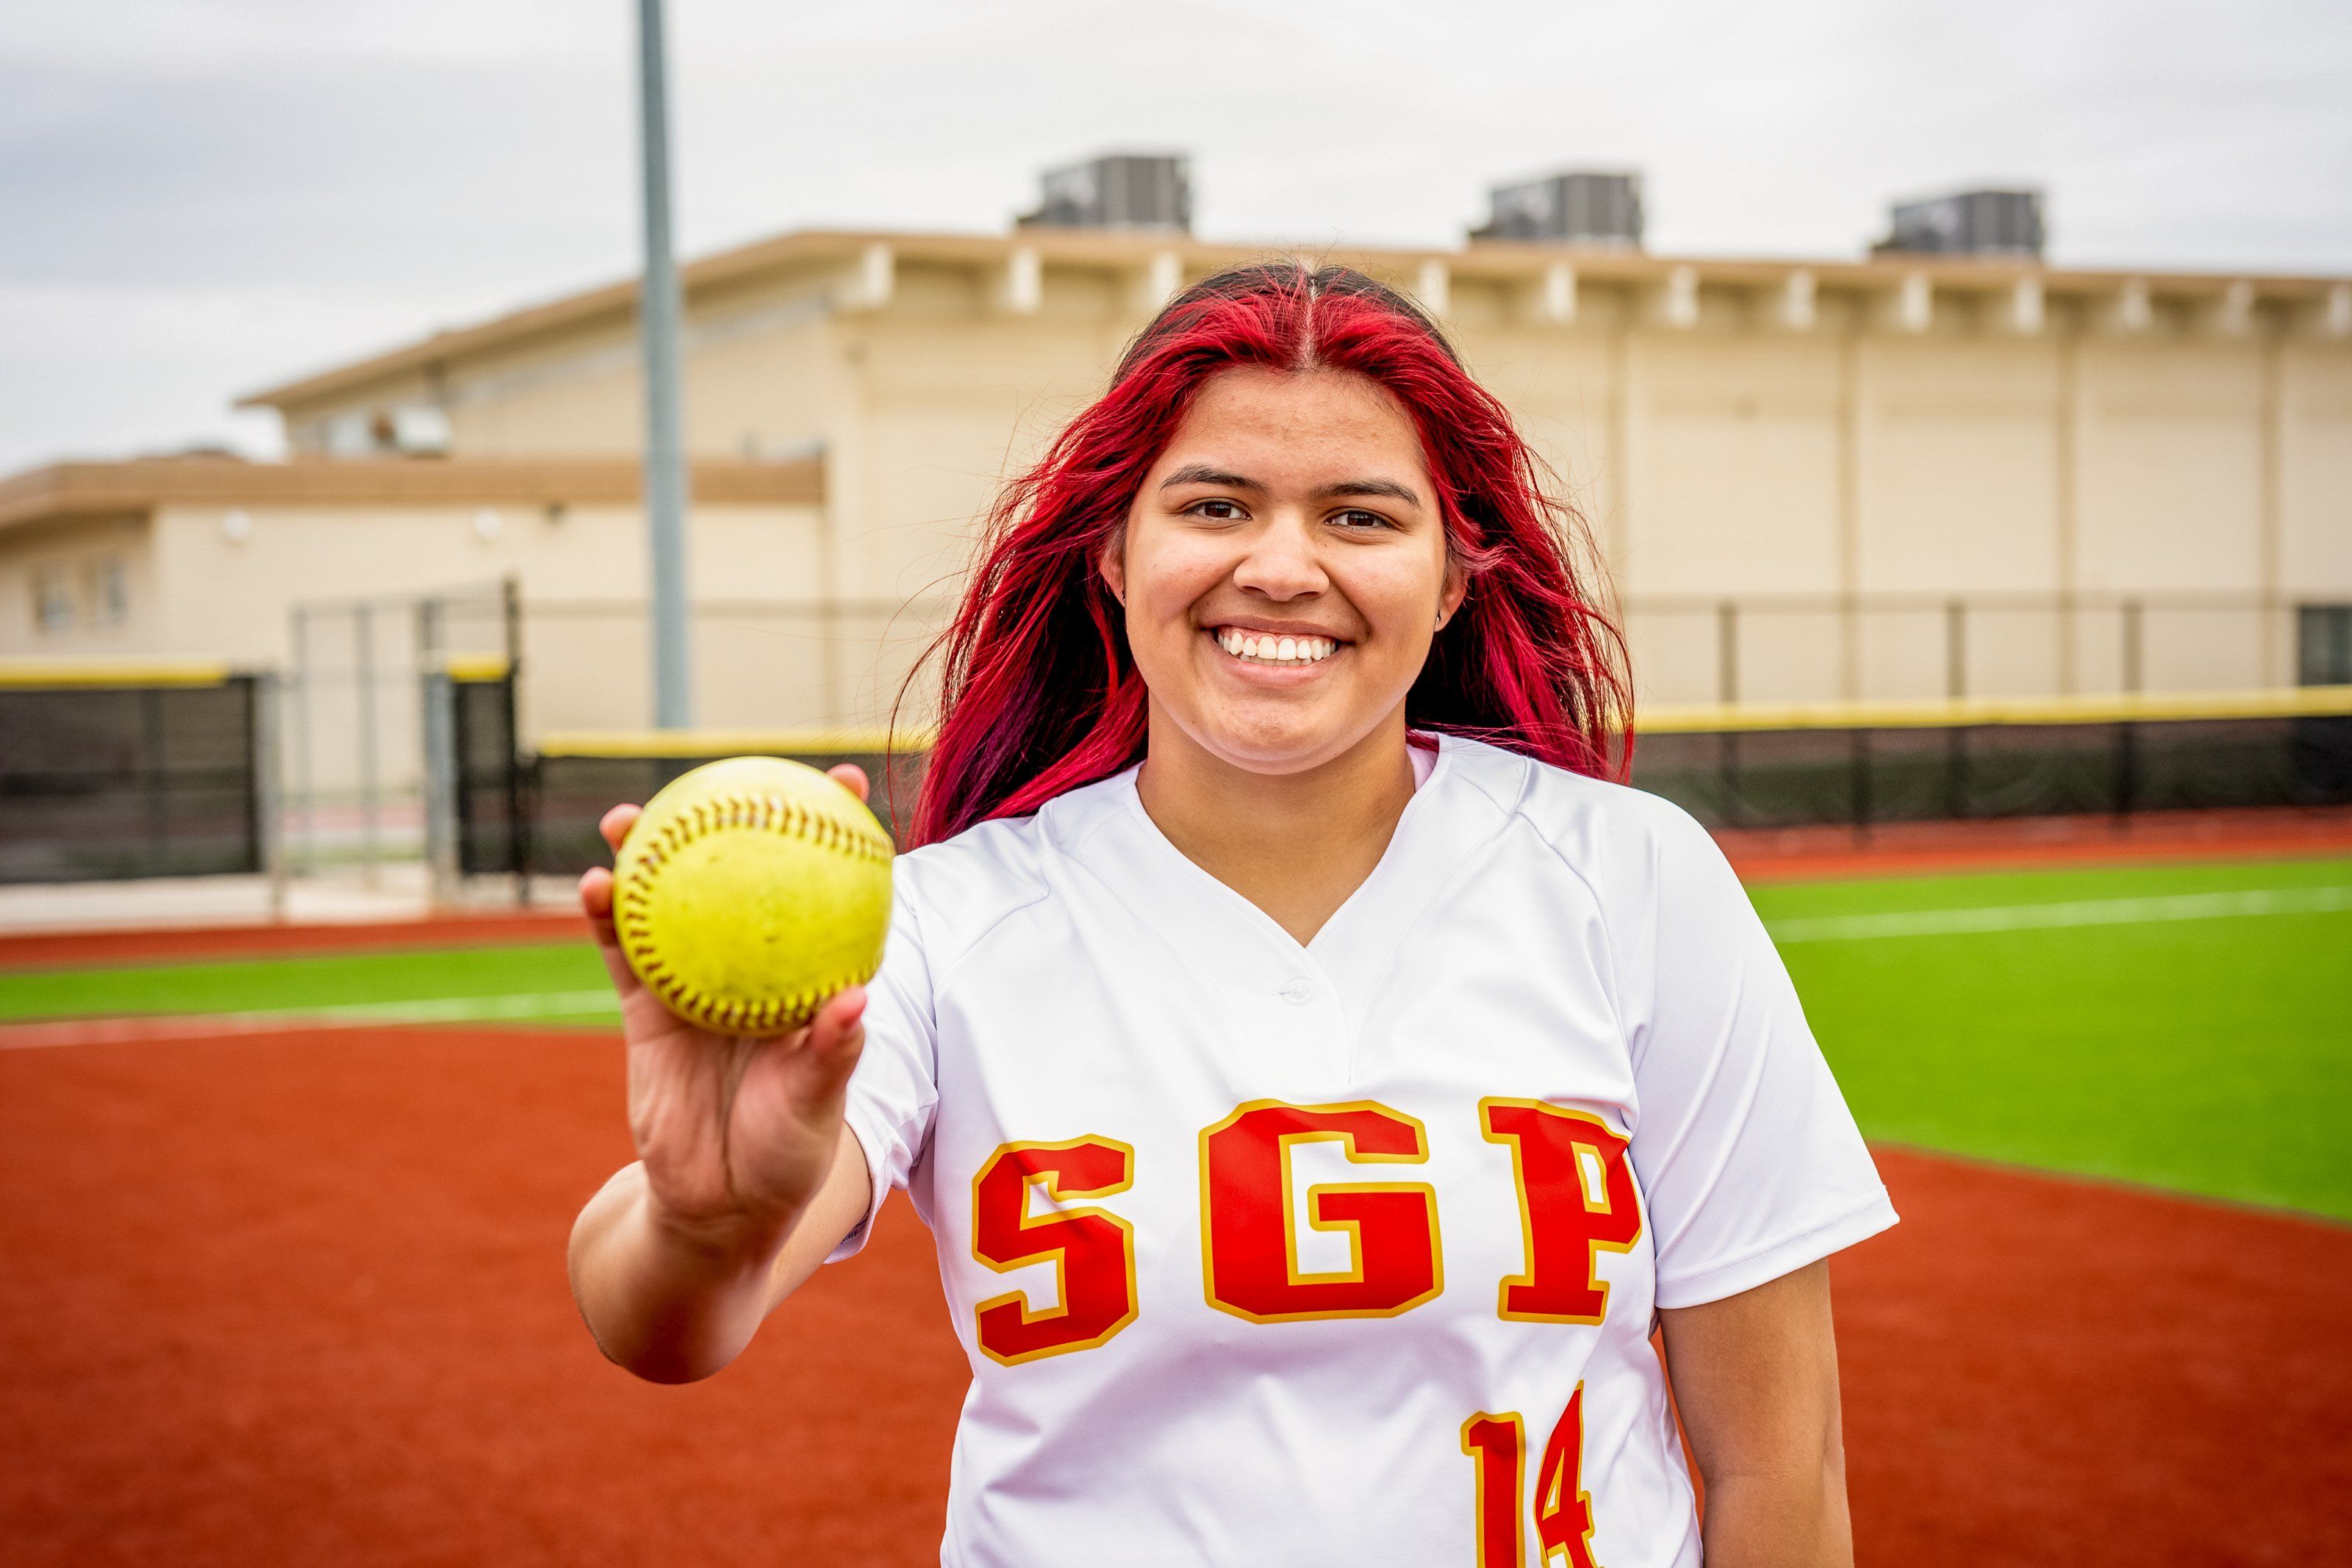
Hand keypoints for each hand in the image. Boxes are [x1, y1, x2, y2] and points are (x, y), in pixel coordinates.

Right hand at [577, 764, 873, 1248]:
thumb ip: (830, 1055)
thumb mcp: (814, 1109)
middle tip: (727, 771)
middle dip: (732, 821)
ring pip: (673, 905)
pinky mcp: (647, 1012)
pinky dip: (607, 919)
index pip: (835, 893)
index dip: (842, 835)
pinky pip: (625, 954)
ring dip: (650, 857)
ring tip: (629, 816)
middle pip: (745, 879)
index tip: (848, 778)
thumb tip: (855, 1000)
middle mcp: (755, 970)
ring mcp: (698, 985)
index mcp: (808, 980)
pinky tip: (593, 885)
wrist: (716, 1209)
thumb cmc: (784, 1157)